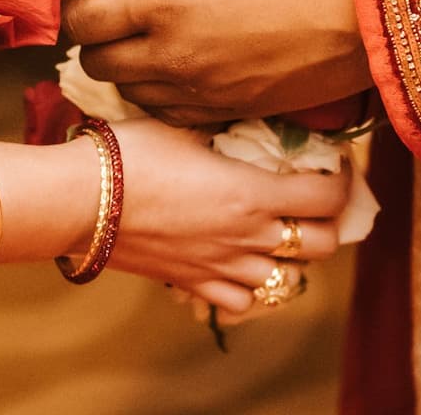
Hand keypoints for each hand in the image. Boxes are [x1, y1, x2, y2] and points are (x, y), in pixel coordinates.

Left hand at [64, 0, 372, 123]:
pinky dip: (162, 93)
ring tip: (147, 38)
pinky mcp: (235, 110)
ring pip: (132, 93)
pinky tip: (182, 66)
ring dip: (127, 67)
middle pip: (98, 62)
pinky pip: (173, 113)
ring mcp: (204, 90)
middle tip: (115, 9)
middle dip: (96, 36)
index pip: (83, 18)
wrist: (383, 6)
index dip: (74, 3)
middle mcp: (173, 54)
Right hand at [108, 119, 348, 313]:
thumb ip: (226, 129)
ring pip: (286, 278)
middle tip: (314, 200)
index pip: (327, 198)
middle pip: (320, 244)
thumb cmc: (130, 154)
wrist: (79, 201)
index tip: (335, 166)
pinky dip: (252, 288)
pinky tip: (242, 264)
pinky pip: (243, 302)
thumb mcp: (186, 126)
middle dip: (326, 221)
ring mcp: (222, 267)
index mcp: (253, 194)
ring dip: (291, 255)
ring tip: (279, 231)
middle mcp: (247, 237)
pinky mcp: (193, 285)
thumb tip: (247, 118)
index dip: (342, 182)